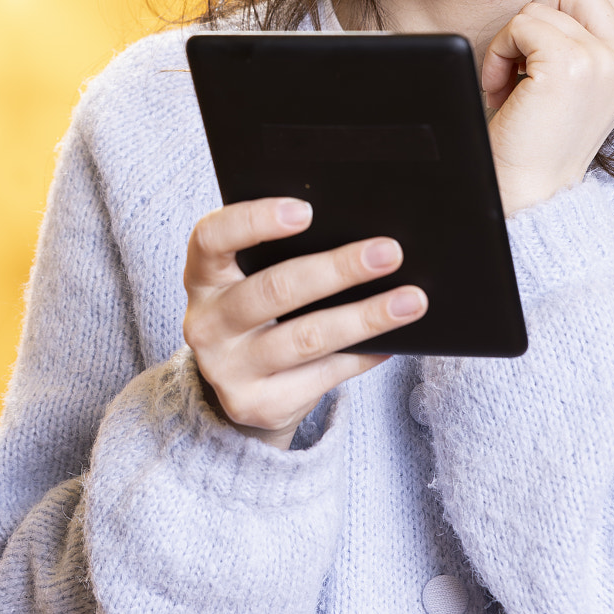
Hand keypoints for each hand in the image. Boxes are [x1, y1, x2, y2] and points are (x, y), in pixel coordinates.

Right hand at [182, 197, 427, 448]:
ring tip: (411, 300)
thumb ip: (281, 256)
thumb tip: (361, 236)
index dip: (255, 220)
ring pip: (307, 337)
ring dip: (365, 317)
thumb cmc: (259, 313)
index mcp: (202, 276)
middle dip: (338, 269)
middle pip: (274, 290)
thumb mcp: (250, 279)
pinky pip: (323, 375)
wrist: (240, 386)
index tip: (307, 210)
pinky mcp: (257, 403)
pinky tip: (392, 341)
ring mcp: (227, 369)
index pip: (213, 237)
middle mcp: (206, 323)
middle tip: (388, 253)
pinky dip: (364, 355)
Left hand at [481, 0, 613, 216]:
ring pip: (542, 5)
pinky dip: (498, 52)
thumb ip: (583, 36)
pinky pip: (521, 24)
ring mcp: (602, 59)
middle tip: (524, 63)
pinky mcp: (569, 64)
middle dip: (537, 16)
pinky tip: (500, 89)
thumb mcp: (578, 80)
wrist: (531, 192)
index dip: (563, 7)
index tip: (544, 51)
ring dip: (512, 40)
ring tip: (511, 83)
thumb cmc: (540, 136)